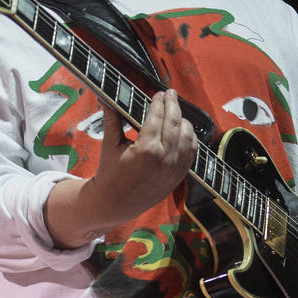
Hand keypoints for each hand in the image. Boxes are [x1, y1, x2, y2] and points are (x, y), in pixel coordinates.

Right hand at [45, 89, 196, 247]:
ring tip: (176, 111)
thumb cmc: (110, 173)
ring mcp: (175, 168)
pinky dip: (190, 138)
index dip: (159, 102)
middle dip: (173, 105)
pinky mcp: (180, 175)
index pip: (157, 117)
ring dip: (183, 120)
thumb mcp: (110, 145)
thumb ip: (112, 119)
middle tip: (170, 94)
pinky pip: (192, 151)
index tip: (160, 93)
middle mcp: (165, 158)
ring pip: (188, 136)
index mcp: (147, 149)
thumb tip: (106, 97)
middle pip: (174, 123)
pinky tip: (184, 129)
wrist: (116, 203)